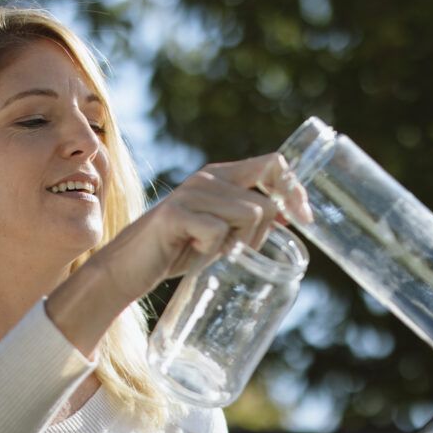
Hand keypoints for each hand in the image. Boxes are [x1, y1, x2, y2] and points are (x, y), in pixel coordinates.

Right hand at [106, 153, 313, 298]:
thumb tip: (290, 214)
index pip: (273, 164)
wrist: (128, 268)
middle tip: (233, 252)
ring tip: (208, 253)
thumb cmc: (176, 251)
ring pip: (248, 217)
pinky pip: (218, 233)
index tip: (304, 218)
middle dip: (259, 236)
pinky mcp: (176, 214)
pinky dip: (212, 253)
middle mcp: (207, 178)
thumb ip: (248, 218)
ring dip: (237, 246)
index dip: (294, 190)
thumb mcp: (221, 232)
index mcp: (220, 176)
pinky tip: (193, 255)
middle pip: (264, 203)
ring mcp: (191, 194)